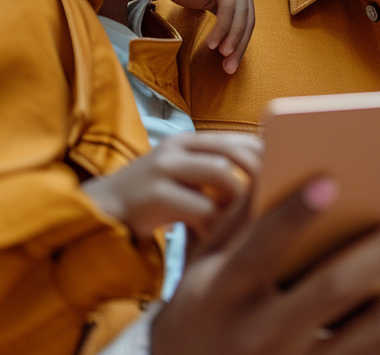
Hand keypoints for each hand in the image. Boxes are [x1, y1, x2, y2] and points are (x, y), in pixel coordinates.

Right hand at [82, 132, 260, 239]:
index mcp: (188, 142)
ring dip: (239, 201)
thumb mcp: (181, 182)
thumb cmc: (149, 203)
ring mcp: (164, 168)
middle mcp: (177, 148)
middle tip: (270, 203)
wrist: (98, 216)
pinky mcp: (155, 195)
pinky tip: (213, 240)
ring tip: (242, 223)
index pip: (239, 139)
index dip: (264, 158)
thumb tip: (262, 187)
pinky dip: (216, 226)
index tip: (281, 179)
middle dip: (259, 175)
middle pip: (235, 151)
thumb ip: (211, 178)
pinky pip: (201, 208)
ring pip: (222, 174)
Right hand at [151, 178, 379, 354]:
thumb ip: (239, 219)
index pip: (263, 248)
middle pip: (331, 289)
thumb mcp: (204, 267)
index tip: (331, 180)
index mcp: (226, 293)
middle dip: (376, 253)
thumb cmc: (202, 311)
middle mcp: (259, 332)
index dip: (296, 214)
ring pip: (367, 331)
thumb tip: (279, 162)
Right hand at [158, 0, 253, 73]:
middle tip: (228, 69)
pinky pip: (228, 9)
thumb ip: (222, 15)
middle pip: (248, 20)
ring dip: (231, 40)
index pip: (247, 20)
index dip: (240, 45)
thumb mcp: (206, 0)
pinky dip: (222, 29)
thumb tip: (230, 46)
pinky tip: (211, 44)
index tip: (229, 66)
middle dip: (238, 47)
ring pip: (241, 16)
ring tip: (220, 56)